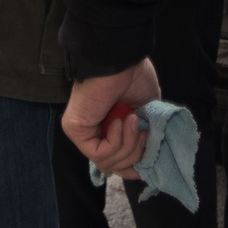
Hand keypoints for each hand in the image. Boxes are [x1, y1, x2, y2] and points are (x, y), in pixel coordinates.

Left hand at [63, 60, 159, 179]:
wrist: (121, 60)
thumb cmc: (134, 77)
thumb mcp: (148, 113)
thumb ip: (146, 136)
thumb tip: (147, 159)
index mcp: (110, 130)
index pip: (117, 163)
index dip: (135, 167)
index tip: (151, 158)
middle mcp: (94, 133)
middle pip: (113, 167)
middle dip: (135, 155)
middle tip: (143, 132)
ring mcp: (83, 132)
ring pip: (107, 162)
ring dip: (128, 145)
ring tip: (132, 120)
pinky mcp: (75, 130)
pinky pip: (99, 152)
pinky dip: (116, 140)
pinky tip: (118, 120)